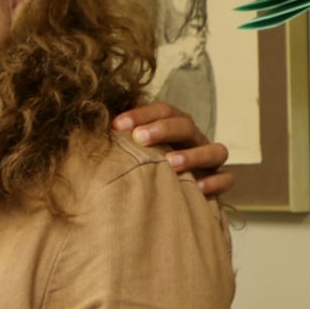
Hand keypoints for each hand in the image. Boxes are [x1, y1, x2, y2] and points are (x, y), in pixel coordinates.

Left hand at [114, 102, 232, 196]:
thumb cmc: (136, 169)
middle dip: (163, 128)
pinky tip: (197, 189)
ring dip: (193, 155)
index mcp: (170, 127)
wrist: (161, 200)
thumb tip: (83, 127)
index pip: (162, 109)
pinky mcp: (217, 182)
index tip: (116, 124)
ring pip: (214, 150)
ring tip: (170, 163)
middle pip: (186, 124)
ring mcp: (208, 161)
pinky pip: (226, 179)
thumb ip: (112, 141)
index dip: (141, 113)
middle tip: (140, 138)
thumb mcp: (125, 152)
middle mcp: (192, 139)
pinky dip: (215, 182)